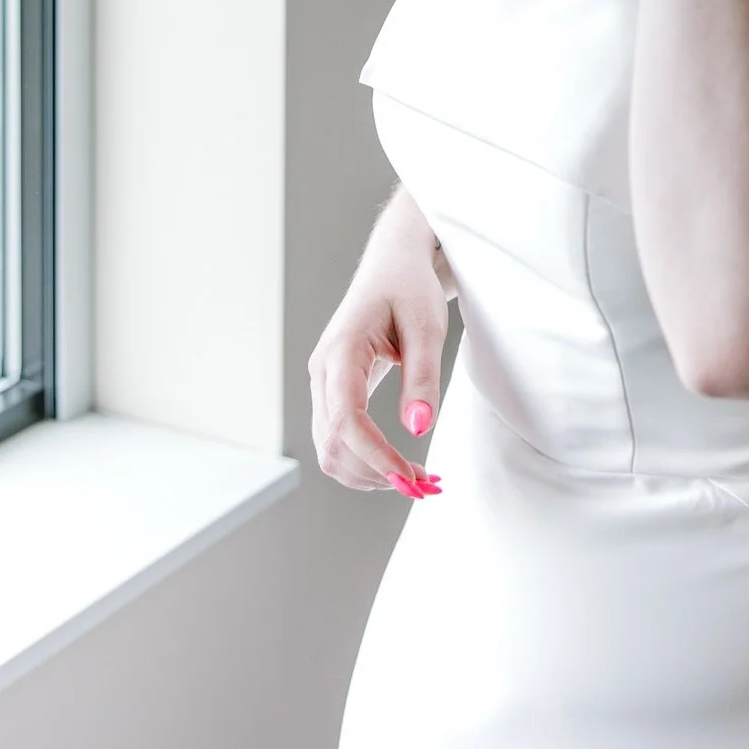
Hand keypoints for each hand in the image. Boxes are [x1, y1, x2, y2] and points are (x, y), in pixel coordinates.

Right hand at [308, 248, 447, 497]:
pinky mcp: (332, 392)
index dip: (376, 457)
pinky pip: (337, 440)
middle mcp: (322, 372)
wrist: (392, 264)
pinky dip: (363, 462)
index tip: (412, 477)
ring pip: (329, 450)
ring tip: (415, 477)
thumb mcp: (427, 324)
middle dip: (375, 474)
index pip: (347, 420)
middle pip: (332, 444)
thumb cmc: (409, 286)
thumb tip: (418, 429)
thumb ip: (423, 376)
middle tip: (424, 485)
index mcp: (341, 351)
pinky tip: (396, 464)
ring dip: (368, 474)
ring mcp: (322, 384)